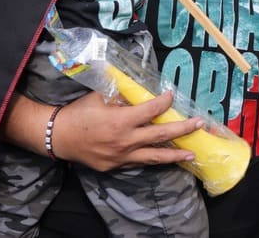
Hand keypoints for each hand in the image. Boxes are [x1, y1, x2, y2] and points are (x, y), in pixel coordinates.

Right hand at [51, 90, 202, 170]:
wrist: (59, 137)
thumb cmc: (79, 113)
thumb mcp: (100, 97)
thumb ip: (121, 96)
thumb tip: (139, 92)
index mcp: (122, 121)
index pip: (151, 111)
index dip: (164, 102)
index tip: (171, 96)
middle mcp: (126, 141)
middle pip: (161, 136)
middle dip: (183, 129)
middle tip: (199, 124)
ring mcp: (122, 157)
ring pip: (155, 157)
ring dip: (176, 155)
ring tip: (192, 154)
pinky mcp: (117, 167)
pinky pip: (139, 162)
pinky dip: (154, 160)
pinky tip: (164, 158)